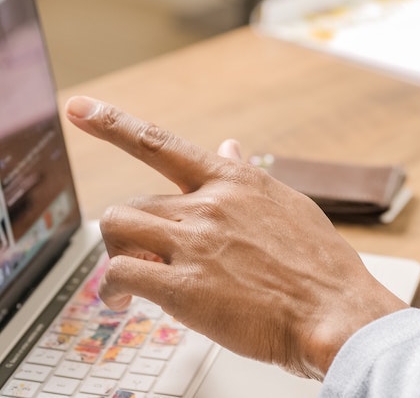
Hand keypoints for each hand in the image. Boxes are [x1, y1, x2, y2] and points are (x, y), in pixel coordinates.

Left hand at [65, 96, 407, 379]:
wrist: (336, 312)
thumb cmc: (321, 267)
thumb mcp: (290, 206)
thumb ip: (251, 177)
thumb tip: (230, 146)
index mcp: (234, 183)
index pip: (162, 144)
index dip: (115, 124)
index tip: (82, 109)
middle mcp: (209, 205)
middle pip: (133, 203)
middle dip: (132, 233)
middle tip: (144, 258)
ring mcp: (194, 244)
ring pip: (117, 228)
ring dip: (116, 253)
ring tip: (129, 278)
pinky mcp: (183, 286)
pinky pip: (120, 273)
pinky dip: (112, 289)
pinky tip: (124, 302)